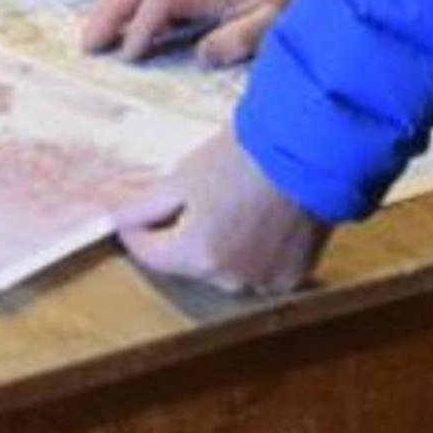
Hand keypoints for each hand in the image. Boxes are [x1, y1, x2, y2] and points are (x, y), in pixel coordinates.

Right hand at [78, 0, 289, 64]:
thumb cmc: (278, 3)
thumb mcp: (272, 24)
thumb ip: (240, 39)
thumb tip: (202, 55)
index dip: (143, 26)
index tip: (131, 57)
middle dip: (109, 12)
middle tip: (89, 47)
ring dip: (107, 8)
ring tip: (90, 40)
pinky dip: (118, 6)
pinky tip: (110, 30)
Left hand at [113, 128, 330, 295]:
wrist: (311, 150)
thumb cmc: (245, 157)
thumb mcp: (184, 176)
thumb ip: (146, 206)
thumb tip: (120, 220)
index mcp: (196, 255)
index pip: (150, 255)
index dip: (135, 232)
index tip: (131, 215)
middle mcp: (228, 279)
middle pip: (188, 262)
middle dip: (180, 236)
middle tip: (184, 202)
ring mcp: (263, 281)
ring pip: (224, 269)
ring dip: (217, 246)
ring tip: (226, 207)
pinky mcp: (292, 276)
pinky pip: (258, 270)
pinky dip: (251, 251)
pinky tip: (256, 220)